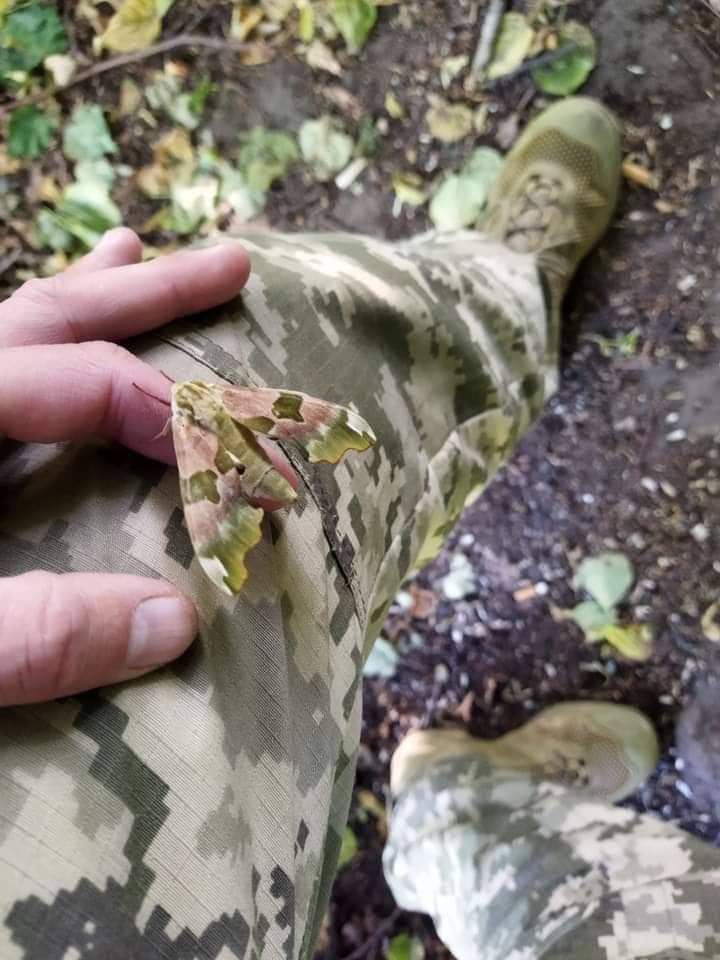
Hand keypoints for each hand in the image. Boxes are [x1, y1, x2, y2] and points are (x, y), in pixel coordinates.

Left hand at [0, 229, 253, 705]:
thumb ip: (37, 638)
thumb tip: (177, 622)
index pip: (87, 383)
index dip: (181, 422)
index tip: (253, 480)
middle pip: (50, 318)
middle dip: (149, 293)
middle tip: (235, 263)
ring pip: (13, 328)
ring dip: (85, 296)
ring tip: (145, 254)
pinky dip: (32, 344)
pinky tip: (48, 332)